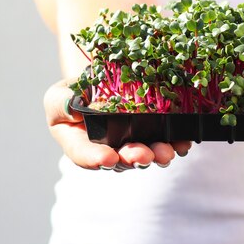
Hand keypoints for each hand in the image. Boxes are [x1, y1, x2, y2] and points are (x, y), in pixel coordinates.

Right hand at [43, 79, 190, 170]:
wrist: (102, 83)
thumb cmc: (75, 94)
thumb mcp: (59, 96)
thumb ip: (60, 104)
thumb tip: (71, 109)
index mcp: (81, 145)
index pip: (85, 155)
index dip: (96, 159)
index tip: (107, 158)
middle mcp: (109, 151)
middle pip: (121, 160)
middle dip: (134, 158)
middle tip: (143, 156)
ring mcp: (133, 144)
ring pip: (146, 155)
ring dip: (157, 154)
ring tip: (166, 152)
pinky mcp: (154, 135)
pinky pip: (166, 142)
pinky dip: (177, 144)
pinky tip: (183, 143)